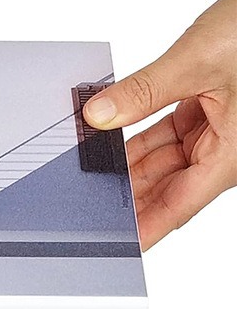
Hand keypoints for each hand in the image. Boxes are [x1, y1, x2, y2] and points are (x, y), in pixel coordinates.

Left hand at [83, 0, 236, 248]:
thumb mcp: (198, 60)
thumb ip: (143, 92)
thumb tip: (100, 115)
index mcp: (229, 154)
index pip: (176, 208)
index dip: (144, 230)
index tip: (117, 247)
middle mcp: (223, 150)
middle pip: (166, 190)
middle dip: (128, 200)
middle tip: (87, 209)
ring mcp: (216, 132)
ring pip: (164, 165)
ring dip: (129, 169)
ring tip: (89, 179)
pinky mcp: (208, 112)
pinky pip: (167, 138)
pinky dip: (139, 141)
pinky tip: (109, 146)